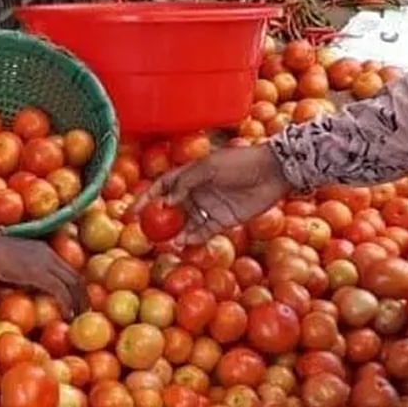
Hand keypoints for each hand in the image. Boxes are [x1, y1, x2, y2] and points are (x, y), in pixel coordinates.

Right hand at [0, 233, 85, 317]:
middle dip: (82, 294)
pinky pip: (60, 290)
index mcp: (43, 250)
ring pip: (72, 283)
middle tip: (84, 310)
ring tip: (79, 315)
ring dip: (78, 301)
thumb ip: (20, 272)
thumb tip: (21, 287)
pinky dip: (67, 303)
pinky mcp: (40, 274)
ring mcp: (46, 263)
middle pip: (75, 275)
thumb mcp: (11, 262)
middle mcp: (49, 255)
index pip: (67, 268)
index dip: (75, 284)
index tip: (77, 298)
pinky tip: (68, 315)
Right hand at [133, 144, 290, 244]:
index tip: (134, 211)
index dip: (147, 198)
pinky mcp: (222, 221)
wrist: (273, 172)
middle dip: (159, 221)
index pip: (162, 187)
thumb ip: (186, 184)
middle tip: (147, 233)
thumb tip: (166, 202)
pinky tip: (184, 244)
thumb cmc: (239, 163)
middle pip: (171, 208)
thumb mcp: (209, 167)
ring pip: (186, 223)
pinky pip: (203, 232)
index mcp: (190, 174)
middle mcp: (196, 192)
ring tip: (166, 243)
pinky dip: (193, 239)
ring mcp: (209, 207)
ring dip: (175, 232)